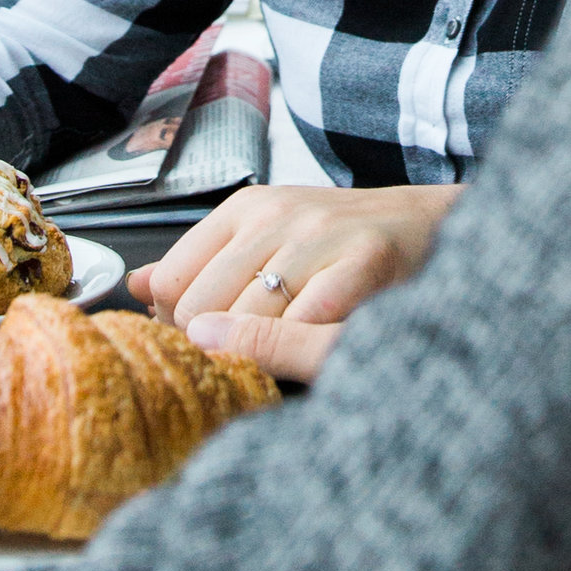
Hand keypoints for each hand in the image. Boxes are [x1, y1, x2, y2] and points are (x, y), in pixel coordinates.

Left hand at [134, 183, 459, 386]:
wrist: (434, 227)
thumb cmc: (346, 244)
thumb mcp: (268, 240)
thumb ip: (203, 264)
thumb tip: (136, 285)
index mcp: (244, 208)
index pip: (171, 282)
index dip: (178, 328)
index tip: (207, 346)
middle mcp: (274, 214)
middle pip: (196, 310)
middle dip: (213, 349)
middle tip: (248, 362)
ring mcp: (318, 236)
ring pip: (241, 323)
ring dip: (255, 358)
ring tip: (280, 362)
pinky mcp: (361, 262)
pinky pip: (301, 327)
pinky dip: (297, 354)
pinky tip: (311, 358)